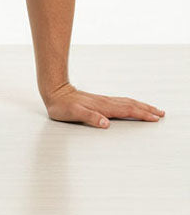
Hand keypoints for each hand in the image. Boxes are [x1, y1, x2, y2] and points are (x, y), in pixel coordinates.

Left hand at [43, 82, 164, 127]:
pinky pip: (120, 102)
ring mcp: (103, 101)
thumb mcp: (73, 114)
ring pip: (127, 102)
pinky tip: (132, 106)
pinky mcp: (99, 101)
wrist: (54, 92)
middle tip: (161, 113)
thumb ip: (90, 117)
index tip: (155, 118)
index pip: (127, 110)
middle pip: (131, 105)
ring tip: (152, 109)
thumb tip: (105, 123)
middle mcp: (105, 102)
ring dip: (141, 105)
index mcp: (103, 107)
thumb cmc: (62, 105)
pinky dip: (131, 104)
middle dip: (147, 109)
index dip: (142, 114)